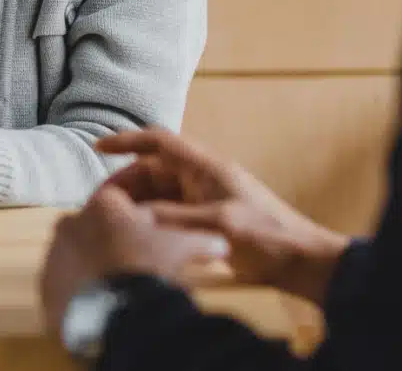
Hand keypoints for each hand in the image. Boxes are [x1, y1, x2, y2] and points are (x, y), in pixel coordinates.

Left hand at [39, 185, 230, 336]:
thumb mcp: (182, 248)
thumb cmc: (148, 268)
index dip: (137, 206)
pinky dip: (81, 283)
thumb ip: (201, 240)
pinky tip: (100, 295)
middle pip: (96, 222)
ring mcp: (55, 253)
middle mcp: (72, 222)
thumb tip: (221, 244)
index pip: (119, 194)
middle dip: (113, 233)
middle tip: (135, 252)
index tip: (149, 217)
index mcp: (103, 205)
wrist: (113, 310)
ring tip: (119, 278)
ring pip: (77, 250)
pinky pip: (64, 279)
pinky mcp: (47, 283)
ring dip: (95, 259)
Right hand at [99, 129, 349, 306]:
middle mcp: (202, 178)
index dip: (127, 141)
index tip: (98, 148)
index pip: (159, 142)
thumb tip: (133, 215)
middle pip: (154, 171)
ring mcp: (205, 199)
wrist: (303, 261)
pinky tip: (141, 239)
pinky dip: (153, 221)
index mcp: (205, 167)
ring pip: (159, 194)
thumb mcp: (217, 225)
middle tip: (103, 208)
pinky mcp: (209, 220)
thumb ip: (173, 218)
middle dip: (126, 185)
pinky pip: (171, 214)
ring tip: (116, 226)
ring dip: (138, 206)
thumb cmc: (267, 237)